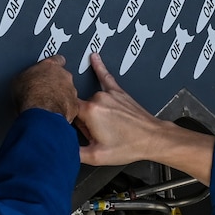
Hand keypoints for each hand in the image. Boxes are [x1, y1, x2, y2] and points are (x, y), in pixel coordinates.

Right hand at [11, 55, 78, 119]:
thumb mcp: (19, 80)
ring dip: (61, 97)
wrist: (39, 111)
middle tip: (45, 92)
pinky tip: (58, 112)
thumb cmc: (29, 95)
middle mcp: (64, 76)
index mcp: (50, 66)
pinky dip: (68, 108)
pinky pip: (74, 106)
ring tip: (48, 105)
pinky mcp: (75, 105)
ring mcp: (71, 91)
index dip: (54, 64)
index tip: (52, 68)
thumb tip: (23, 80)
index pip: (57, 60)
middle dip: (57, 84)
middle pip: (64, 77)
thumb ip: (27, 76)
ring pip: (69, 92)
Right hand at [78, 52, 214, 181]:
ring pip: (91, 101)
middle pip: (80, 108)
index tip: (72, 131)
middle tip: (97, 135)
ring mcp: (109, 93)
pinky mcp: (118, 91)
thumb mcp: (96, 156)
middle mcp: (98, 97)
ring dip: (93, 113)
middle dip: (84, 122)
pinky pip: (105, 76)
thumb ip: (73, 151)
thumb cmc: (129, 146)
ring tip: (107, 128)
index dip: (68, 123)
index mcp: (90, 111)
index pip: (67, 112)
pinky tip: (94, 57)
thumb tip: (62, 148)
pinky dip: (99, 66)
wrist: (152, 138)